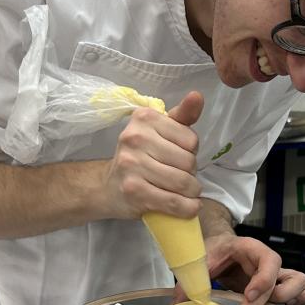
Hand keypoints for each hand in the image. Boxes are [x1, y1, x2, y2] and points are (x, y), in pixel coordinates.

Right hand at [103, 91, 204, 218]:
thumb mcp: (159, 131)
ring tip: (185, 192)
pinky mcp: (134, 192)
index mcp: (144, 118)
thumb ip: (181, 115)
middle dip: (191, 173)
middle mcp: (135, 138)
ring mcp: (132, 166)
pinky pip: (174, 202)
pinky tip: (188, 206)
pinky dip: (187, 208)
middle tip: (180, 176)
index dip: (191, 151)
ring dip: (192, 192)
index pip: (191, 139)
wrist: (107, 187)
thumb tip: (197, 96)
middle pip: (188, 161)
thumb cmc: (139, 157)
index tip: (178, 156)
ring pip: (183, 182)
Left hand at [183, 232, 304, 304]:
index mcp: (253, 249)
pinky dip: (297, 301)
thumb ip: (193, 279)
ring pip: (300, 283)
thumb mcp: (203, 258)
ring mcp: (278, 274)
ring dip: (288, 300)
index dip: (262, 280)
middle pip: (279, 283)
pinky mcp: (279, 285)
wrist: (224, 246)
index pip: (269, 261)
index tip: (248, 295)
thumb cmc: (217, 249)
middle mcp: (270, 262)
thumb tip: (179, 304)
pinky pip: (301, 291)